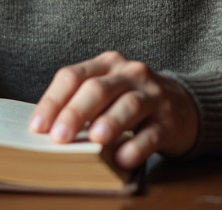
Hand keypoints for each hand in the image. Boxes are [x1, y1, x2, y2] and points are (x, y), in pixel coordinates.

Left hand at [30, 51, 198, 168]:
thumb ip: (81, 102)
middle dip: (75, 113)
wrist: (184, 106)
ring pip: (128, 105)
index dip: (53, 101)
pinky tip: (123, 159)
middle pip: (97, 89)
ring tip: (95, 140)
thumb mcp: (108, 91)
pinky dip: (137, 147)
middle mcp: (129, 73)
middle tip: (58, 137)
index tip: (37, 126)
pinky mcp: (169, 120)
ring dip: (109, 123)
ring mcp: (152, 95)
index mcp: (106, 63)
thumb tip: (47, 131)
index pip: (73, 76)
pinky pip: (152, 133)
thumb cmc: (131, 100)